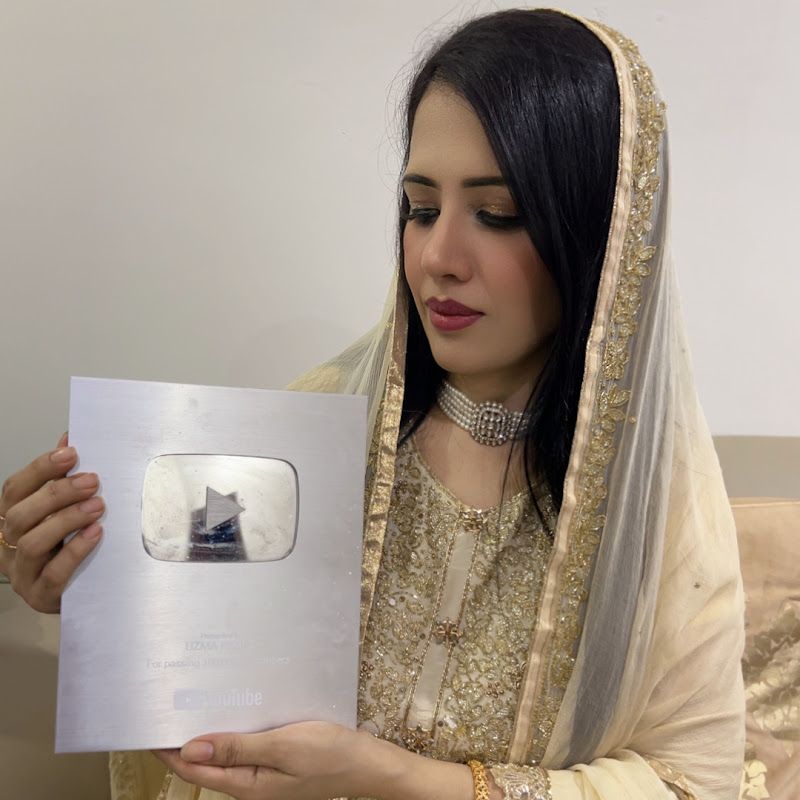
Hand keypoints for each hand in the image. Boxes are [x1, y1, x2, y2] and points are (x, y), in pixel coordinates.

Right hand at [0, 432, 104, 611]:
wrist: (77, 593)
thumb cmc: (66, 544)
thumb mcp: (63, 509)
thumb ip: (64, 476)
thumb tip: (70, 436)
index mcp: (10, 519)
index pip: (14, 489)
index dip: (40, 469)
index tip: (70, 453)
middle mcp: (8, 545)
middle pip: (20, 514)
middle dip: (57, 493)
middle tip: (92, 481)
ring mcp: (21, 573)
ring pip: (33, 543)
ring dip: (67, 520)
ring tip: (98, 506)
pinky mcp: (40, 596)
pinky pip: (53, 574)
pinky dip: (75, 551)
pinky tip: (96, 534)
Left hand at [154, 721, 473, 799]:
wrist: (372, 765)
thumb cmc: (332, 756)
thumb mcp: (284, 748)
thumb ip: (238, 748)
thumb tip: (190, 750)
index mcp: (247, 785)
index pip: (193, 768)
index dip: (167, 748)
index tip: (147, 721)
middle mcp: (251, 783)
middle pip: (205, 762)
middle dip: (183, 736)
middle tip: (168, 702)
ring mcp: (266, 773)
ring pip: (225, 752)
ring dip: (209, 729)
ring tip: (195, 699)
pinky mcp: (280, 760)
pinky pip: (247, 745)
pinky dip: (234, 728)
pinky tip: (237, 706)